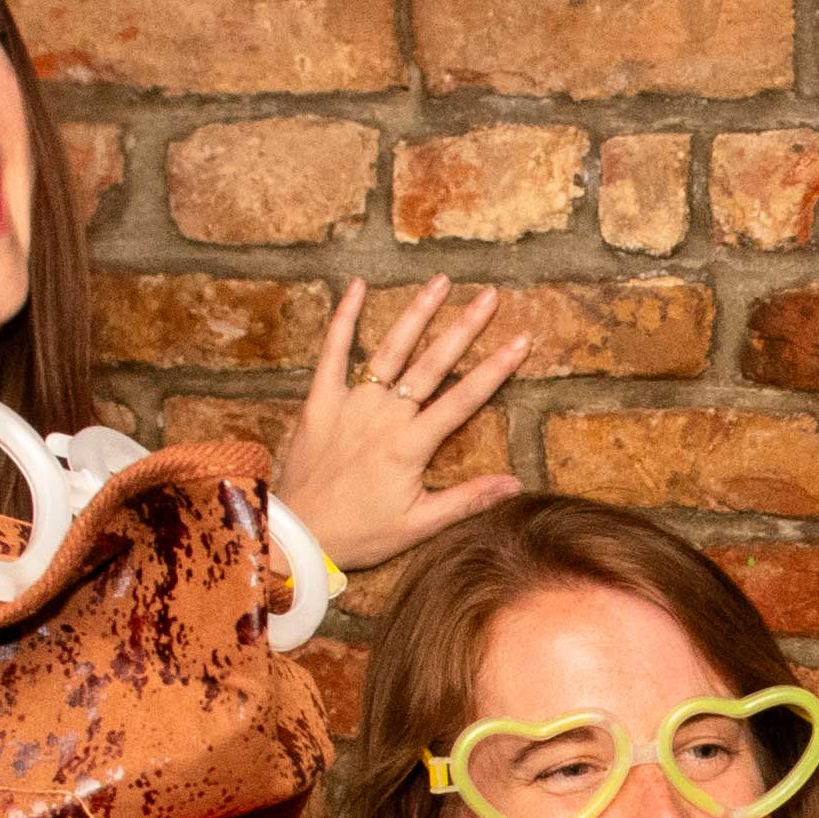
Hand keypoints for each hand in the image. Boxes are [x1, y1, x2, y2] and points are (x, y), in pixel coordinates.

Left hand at [280, 280, 538, 575]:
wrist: (298, 534)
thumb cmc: (360, 534)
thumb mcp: (418, 525)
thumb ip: (466, 500)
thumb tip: (514, 484)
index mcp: (410, 446)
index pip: (463, 399)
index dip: (495, 369)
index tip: (520, 341)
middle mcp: (383, 416)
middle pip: (431, 364)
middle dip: (464, 328)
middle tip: (489, 296)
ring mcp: (350, 403)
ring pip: (389, 350)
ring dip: (416, 313)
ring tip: (440, 282)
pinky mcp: (320, 400)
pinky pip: (332, 353)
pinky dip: (343, 319)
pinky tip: (356, 286)